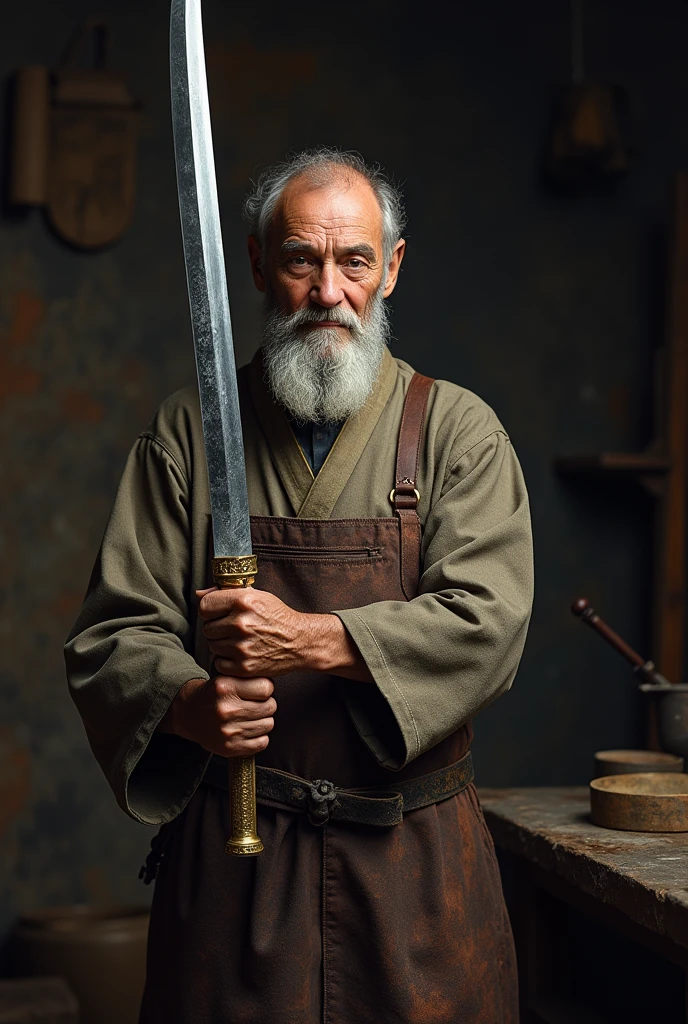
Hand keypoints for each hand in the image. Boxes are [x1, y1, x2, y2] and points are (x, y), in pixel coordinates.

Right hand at [158, 674, 275, 757]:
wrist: (189, 714)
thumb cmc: (214, 695)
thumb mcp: (226, 678)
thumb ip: (248, 678)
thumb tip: (274, 684)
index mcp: (225, 688)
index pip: (266, 688)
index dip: (266, 688)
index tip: (259, 690)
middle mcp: (226, 709)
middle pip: (270, 707)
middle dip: (267, 704)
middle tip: (256, 704)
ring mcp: (228, 731)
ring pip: (268, 724)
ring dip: (264, 720)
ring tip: (251, 717)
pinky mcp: (230, 748)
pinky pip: (262, 742)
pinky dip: (260, 737)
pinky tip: (249, 730)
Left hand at [198, 587, 371, 681]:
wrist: (300, 641)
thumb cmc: (277, 616)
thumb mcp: (256, 596)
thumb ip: (226, 593)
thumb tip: (198, 594)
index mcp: (243, 600)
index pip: (204, 606)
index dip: (210, 610)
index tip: (219, 613)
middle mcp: (241, 623)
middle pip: (207, 628)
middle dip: (217, 628)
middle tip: (234, 628)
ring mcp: (242, 646)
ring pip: (212, 646)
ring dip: (222, 644)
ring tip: (240, 640)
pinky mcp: (244, 666)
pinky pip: (219, 663)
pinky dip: (227, 661)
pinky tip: (241, 653)